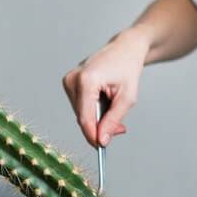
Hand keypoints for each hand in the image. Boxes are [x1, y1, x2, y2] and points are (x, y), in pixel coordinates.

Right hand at [62, 28, 148, 146]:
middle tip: (120, 128)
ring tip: (114, 109)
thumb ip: (113, 120)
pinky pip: (79, 106)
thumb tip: (101, 140)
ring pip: (80, 114)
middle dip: (99, 127)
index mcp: (87, 80)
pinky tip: (105, 102)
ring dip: (97, 119)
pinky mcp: (69, 82)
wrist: (125, 48)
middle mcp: (73, 79)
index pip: (85, 117)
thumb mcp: (127, 97)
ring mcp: (69, 80)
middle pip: (82, 117)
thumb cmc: (127, 68)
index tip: (101, 147)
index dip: (93, 135)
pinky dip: (92, 110)